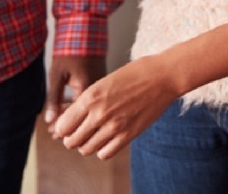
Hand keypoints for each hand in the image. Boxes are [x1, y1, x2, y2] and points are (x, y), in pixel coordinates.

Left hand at [51, 54, 181, 159]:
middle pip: (71, 141)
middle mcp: (99, 113)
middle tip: (82, 131)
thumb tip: (71, 118)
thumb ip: (87, 101)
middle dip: (73, 138)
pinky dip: (103, 149)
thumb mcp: (104, 81)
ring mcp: (114, 126)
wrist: (164, 76)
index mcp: (90, 97)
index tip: (71, 125)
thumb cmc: (135, 74)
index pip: (62, 126)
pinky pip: (105, 153)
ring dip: (88, 144)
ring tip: (95, 135)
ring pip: (86, 149)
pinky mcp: (129, 134)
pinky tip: (109, 138)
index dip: (64, 127)